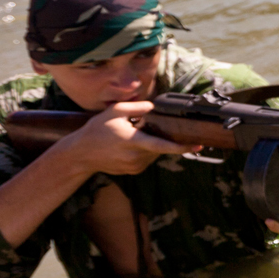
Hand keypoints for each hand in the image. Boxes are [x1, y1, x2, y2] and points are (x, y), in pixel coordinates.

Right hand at [54, 100, 200, 175]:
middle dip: (161, 137)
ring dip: (152, 145)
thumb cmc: (96, 131)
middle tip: (144, 128)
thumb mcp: (114, 112)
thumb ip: (136, 108)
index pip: (162, 145)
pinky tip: (131, 145)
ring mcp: (135, 166)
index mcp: (133, 142)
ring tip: (133, 136)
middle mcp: (136, 157)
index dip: (181, 147)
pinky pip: (148, 159)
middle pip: (161, 147)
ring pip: (155, 154)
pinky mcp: (134, 171)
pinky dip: (146, 151)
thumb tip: (154, 107)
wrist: (81, 154)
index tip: (197, 146)